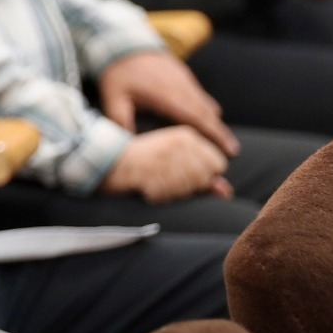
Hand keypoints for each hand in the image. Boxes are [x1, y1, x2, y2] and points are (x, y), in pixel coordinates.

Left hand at [95, 49, 236, 153]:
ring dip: (214, 121)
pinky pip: (201, 96)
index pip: (198, 118)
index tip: (230, 149)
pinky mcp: (184, 76)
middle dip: (221, 133)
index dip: (215, 134)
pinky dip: (206, 109)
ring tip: (220, 141)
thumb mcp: (114, 97)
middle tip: (232, 151)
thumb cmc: (119, 72)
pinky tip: (205, 120)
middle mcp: (183, 88)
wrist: (125, 43)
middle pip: (209, 114)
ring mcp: (186, 81)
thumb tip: (128, 143)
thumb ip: (121, 120)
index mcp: (168, 96)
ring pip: (207, 104)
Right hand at [98, 126, 231, 203]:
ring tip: (155, 181)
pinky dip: (158, 196)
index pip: (219, 164)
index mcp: (187, 135)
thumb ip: (204, 176)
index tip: (178, 171)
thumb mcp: (176, 160)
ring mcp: (166, 159)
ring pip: (189, 188)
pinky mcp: (152, 173)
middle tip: (164, 178)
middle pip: (206, 178)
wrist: (105, 160)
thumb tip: (227, 193)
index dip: (203, 175)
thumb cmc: (143, 160)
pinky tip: (146, 187)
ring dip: (173, 191)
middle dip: (190, 185)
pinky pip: (169, 196)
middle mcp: (180, 144)